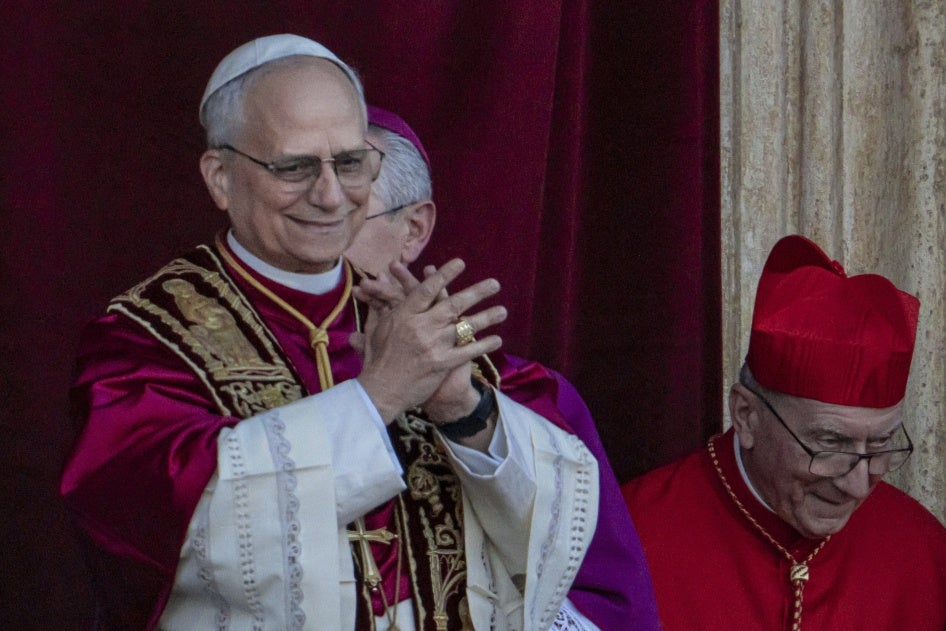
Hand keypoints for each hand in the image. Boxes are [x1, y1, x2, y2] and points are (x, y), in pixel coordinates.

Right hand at [354, 259, 506, 422]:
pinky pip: (467, 352)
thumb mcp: (375, 327)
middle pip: (453, 304)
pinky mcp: (442, 363)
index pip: (427, 290)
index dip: (444, 275)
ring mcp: (434, 345)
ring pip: (465, 326)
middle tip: (495, 283)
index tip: (460, 264)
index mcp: (404, 315)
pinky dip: (483, 345)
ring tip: (503, 311)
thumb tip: (379, 276)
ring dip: (487, 317)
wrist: (380, 390)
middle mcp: (422, 326)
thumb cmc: (376, 359)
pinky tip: (498, 340)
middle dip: (476, 292)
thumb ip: (380, 302)